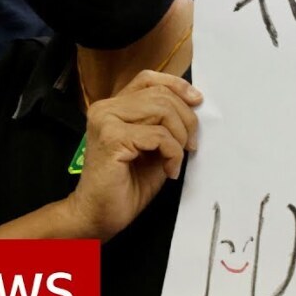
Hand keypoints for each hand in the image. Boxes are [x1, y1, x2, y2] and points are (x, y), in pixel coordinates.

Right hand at [68, 70, 201, 240]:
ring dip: (180, 136)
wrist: (99, 215)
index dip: (176, 85)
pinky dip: (173, 153)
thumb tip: (193, 105)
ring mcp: (106, 120)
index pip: (148, 79)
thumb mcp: (152, 147)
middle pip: (161, 95)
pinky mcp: (112, 138)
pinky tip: (169, 170)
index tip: (197, 101)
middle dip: (186, 119)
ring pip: (162, 110)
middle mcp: (105, 108)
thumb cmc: (125, 186)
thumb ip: (164, 123)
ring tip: (176, 159)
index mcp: (113, 106)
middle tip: (191, 145)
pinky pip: (159, 135)